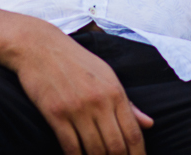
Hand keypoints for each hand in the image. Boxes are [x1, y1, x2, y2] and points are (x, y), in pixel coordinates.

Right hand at [11, 21, 153, 154]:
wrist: (40, 47)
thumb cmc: (77, 62)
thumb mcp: (107, 76)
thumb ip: (128, 103)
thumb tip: (149, 124)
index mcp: (115, 91)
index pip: (133, 133)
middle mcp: (99, 101)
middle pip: (115, 146)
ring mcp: (77, 108)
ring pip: (94, 150)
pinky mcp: (55, 114)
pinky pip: (70, 146)